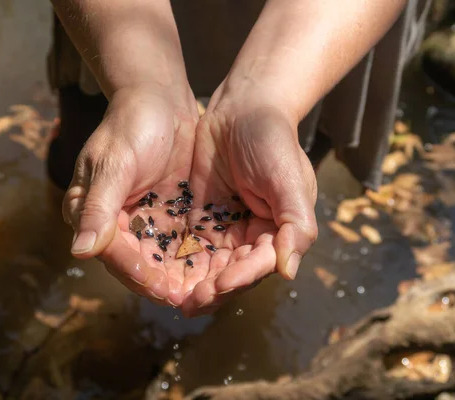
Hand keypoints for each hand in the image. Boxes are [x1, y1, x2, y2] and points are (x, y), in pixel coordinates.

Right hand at [62, 85, 198, 304]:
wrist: (159, 98)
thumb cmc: (130, 124)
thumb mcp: (114, 162)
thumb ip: (98, 207)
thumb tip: (80, 251)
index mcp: (93, 213)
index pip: (114, 253)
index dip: (139, 274)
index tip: (166, 291)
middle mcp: (116, 225)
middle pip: (139, 266)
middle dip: (165, 286)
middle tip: (195, 302)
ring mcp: (144, 222)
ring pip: (162, 262)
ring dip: (184, 280)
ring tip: (210, 295)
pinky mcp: (169, 217)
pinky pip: (181, 246)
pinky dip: (197, 261)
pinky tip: (218, 272)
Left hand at [180, 82, 317, 315]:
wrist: (242, 108)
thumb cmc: (273, 141)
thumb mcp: (291, 180)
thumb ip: (296, 224)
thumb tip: (288, 271)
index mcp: (276, 232)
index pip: (258, 265)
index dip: (240, 278)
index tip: (219, 285)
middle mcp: (249, 236)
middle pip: (230, 273)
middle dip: (210, 290)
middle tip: (187, 302)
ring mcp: (222, 227)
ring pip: (206, 265)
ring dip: (190, 282)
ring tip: (170, 296)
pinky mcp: (198, 217)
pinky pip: (186, 244)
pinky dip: (174, 260)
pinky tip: (158, 271)